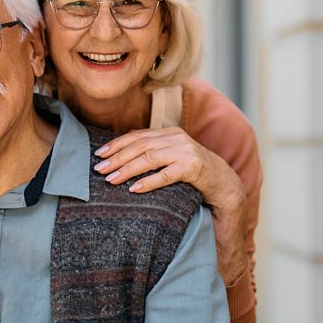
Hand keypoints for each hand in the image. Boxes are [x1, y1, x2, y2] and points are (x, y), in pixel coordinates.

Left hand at [95, 128, 249, 284]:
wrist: (223, 182)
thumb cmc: (192, 171)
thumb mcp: (172, 156)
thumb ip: (153, 151)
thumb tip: (121, 154)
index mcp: (169, 133)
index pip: (137, 136)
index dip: (116, 144)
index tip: (99, 154)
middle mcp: (176, 138)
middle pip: (140, 146)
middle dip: (117, 157)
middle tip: (99, 169)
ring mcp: (185, 151)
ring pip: (150, 158)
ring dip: (128, 169)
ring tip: (111, 179)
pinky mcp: (193, 168)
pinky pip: (166, 175)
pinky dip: (149, 182)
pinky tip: (134, 189)